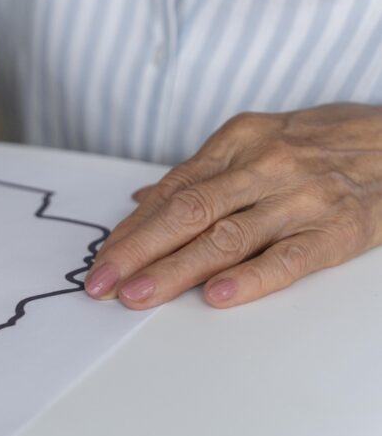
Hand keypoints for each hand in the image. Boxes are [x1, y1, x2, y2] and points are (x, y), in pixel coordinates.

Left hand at [84, 104, 381, 307]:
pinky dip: (251, 278)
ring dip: (176, 269)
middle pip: (188, 211)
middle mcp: (263, 165)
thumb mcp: (256, 139)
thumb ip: (201, 172)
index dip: (134, 227)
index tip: (103, 257)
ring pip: (226, 237)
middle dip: (138, 249)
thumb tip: (141, 200)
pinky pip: (287, 259)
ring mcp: (298, 199)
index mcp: (238, 140)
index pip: (173, 189)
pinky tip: (218, 296)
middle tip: (101, 282)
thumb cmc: (318, 142)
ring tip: (139, 295)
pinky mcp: (333, 231)